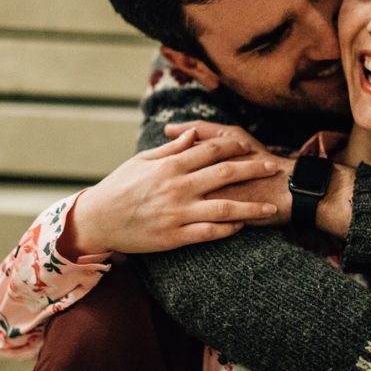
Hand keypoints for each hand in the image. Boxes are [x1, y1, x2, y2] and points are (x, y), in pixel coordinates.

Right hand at [62, 129, 279, 255]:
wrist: (97, 220)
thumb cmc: (119, 186)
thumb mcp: (142, 160)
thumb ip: (171, 148)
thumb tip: (194, 133)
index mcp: (170, 164)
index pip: (211, 149)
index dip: (233, 146)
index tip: (249, 146)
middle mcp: (178, 187)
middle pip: (226, 174)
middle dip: (253, 169)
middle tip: (273, 167)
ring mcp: (178, 213)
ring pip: (225, 208)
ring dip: (252, 207)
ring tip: (271, 207)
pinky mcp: (175, 236)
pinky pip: (210, 233)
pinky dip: (229, 229)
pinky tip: (243, 226)